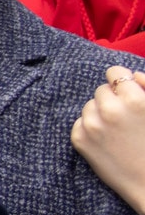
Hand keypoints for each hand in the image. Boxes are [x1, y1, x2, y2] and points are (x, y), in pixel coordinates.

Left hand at [72, 68, 144, 214]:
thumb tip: (132, 75)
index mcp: (134, 100)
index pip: (115, 73)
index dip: (122, 83)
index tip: (126, 93)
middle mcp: (109, 110)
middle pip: (101, 90)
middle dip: (112, 100)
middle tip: (125, 118)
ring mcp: (91, 125)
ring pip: (89, 106)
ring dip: (99, 113)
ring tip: (117, 131)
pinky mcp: (79, 140)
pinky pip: (80, 122)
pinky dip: (90, 128)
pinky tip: (107, 141)